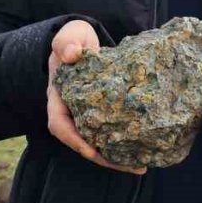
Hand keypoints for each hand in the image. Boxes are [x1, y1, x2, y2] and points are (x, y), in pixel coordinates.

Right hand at [48, 20, 145, 174]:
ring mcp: (85, 114)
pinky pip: (109, 132)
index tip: (91, 151)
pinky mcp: (101, 113)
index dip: (74, 140)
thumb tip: (71, 55)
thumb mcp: (68, 36)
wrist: (80, 41)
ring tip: (141, 166)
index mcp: (58, 96)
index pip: (59, 124)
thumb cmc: (72, 40)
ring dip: (116, 157)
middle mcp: (70, 111)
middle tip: (132, 167)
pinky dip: (122, 144)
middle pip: (82, 142)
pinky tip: (142, 150)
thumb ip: (66, 43)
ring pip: (97, 142)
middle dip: (103, 158)